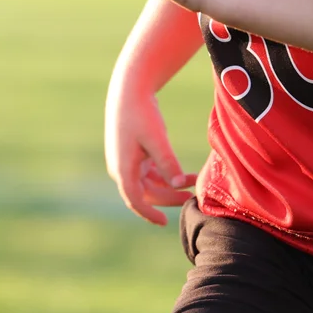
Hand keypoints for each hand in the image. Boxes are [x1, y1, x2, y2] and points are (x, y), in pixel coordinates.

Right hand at [105, 86, 196, 225]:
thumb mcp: (157, 138)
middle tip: (190, 198)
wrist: (130, 90)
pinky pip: (150, 174)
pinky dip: (165, 177)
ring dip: (168, 188)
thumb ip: (168, 163)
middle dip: (167, 198)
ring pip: (149, 185)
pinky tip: (182, 175)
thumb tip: (179, 185)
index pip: (134, 199)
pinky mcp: (134, 154)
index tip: (164, 222)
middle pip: (145, 193)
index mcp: (122, 167)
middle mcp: (122, 168)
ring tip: (191, 184)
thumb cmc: (141, 113)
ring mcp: (127, 162)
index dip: (148, 213)